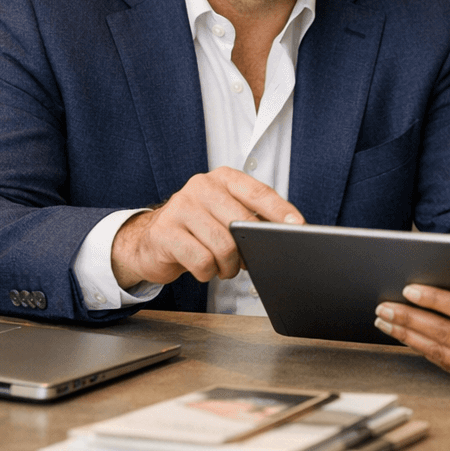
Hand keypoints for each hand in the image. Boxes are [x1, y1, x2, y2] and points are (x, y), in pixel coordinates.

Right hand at [111, 167, 303, 287]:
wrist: (151, 240)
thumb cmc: (198, 227)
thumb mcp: (224, 212)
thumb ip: (251, 215)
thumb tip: (285, 231)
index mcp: (223, 178)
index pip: (258, 192)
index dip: (280, 210)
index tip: (298, 225)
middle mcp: (201, 186)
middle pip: (242, 221)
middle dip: (250, 248)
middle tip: (248, 262)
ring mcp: (181, 207)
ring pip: (223, 245)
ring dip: (229, 266)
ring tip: (225, 268)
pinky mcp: (165, 233)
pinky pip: (201, 261)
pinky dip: (208, 272)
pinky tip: (204, 268)